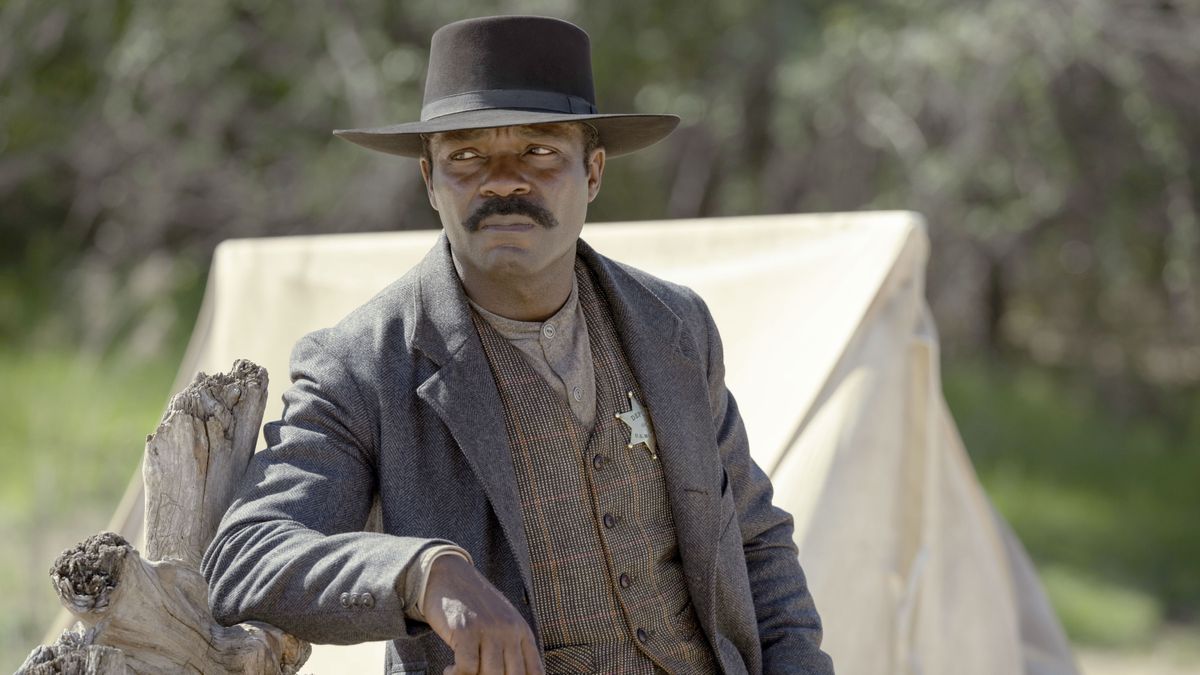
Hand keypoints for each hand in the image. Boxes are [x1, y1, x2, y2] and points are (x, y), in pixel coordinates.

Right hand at [422, 553, 543, 674]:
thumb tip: (513, 673)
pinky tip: (449, 670)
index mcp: (522, 631)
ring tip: (460, 673)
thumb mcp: (503, 622)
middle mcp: (509, 630)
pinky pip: (467, 668)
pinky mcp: (465, 629)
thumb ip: (512, 648)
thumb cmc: (475, 605)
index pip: (534, 671)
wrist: (450, 575)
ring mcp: (488, 629)